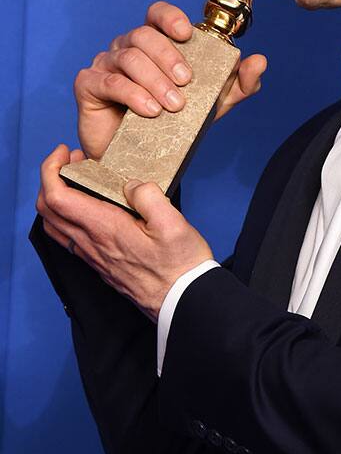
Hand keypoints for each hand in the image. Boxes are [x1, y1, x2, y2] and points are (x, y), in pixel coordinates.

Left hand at [37, 145, 213, 320]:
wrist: (181, 300)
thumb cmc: (180, 264)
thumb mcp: (172, 222)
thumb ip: (148, 195)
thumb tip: (131, 184)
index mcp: (105, 228)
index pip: (57, 197)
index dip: (51, 169)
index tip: (64, 152)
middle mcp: (91, 243)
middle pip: (47, 210)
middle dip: (50, 178)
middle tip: (74, 161)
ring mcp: (93, 256)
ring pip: (53, 225)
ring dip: (55, 198)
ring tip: (78, 181)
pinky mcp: (99, 264)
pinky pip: (67, 238)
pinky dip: (66, 216)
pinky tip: (89, 207)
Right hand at [75, 0, 266, 158]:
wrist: (138, 159)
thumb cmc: (171, 124)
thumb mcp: (212, 105)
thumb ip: (238, 85)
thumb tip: (259, 61)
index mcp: (155, 43)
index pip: (157, 14)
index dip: (170, 17)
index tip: (186, 34)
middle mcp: (127, 47)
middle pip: (143, 35)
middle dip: (168, 57)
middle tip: (186, 83)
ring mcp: (105, 64)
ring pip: (128, 57)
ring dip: (154, 80)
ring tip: (171, 106)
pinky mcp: (88, 85)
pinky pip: (108, 81)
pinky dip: (132, 94)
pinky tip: (149, 110)